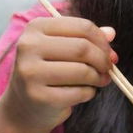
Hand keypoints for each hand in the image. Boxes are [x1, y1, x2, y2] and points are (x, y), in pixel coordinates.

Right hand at [0, 16, 117, 131]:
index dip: (102, 41)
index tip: (109, 52)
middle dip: (103, 60)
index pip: (83, 26)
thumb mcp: (63, 48)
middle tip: (108, 68)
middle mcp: (29, 46)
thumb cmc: (49, 70)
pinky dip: (89, 93)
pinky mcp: (37, 96)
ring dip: (99, 77)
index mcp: (36, 27)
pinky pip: (79, 92)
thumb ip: (86, 38)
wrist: (22, 106)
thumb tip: (110, 33)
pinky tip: (86, 92)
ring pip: (83, 71)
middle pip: (83, 48)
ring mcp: (30, 72)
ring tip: (100, 80)